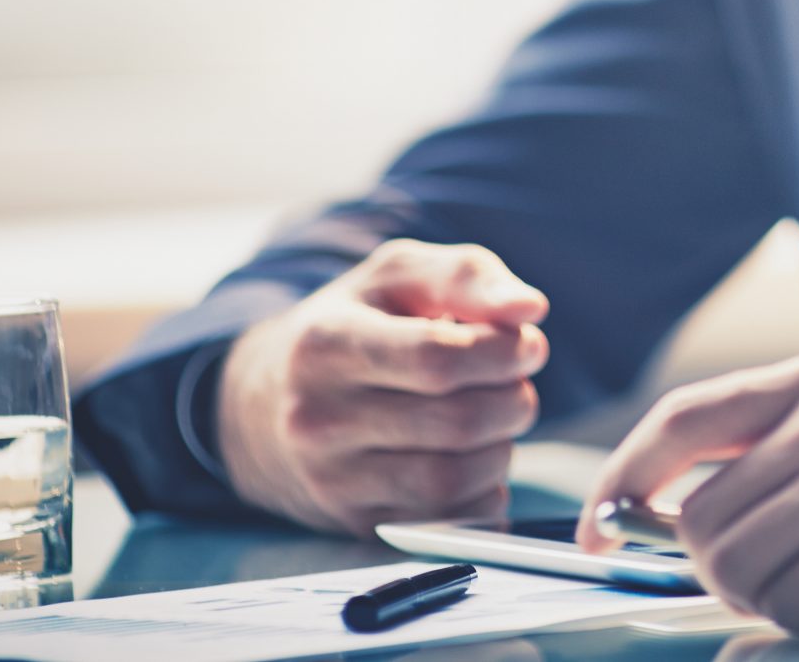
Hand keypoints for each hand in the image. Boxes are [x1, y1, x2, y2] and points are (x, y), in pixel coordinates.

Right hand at [215, 239, 548, 534]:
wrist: (268, 403)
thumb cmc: (357, 323)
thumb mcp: (398, 275)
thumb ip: (467, 277)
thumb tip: (530, 310)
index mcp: (327, 343)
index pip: (437, 358)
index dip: (503, 352)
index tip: (525, 344)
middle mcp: (319, 418)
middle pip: (455, 422)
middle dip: (513, 400)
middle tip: (516, 382)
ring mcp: (332, 479)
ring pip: (451, 481)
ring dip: (502, 448)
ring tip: (496, 418)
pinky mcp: (354, 522)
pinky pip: (444, 522)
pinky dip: (484, 493)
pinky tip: (477, 457)